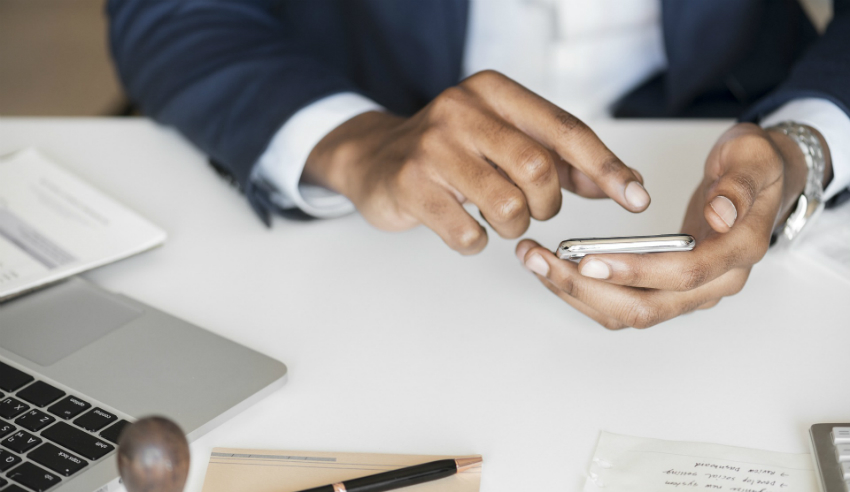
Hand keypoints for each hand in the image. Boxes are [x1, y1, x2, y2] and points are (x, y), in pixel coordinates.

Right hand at [303, 70, 649, 253]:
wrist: (374, 158)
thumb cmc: (450, 151)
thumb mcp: (504, 139)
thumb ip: (560, 158)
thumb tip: (619, 183)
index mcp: (493, 91)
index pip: (564, 130)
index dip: (606, 168)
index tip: (635, 198)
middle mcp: (461, 110)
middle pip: (538, 170)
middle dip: (546, 205)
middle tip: (532, 210)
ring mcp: (432, 148)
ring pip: (507, 207)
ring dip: (512, 227)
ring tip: (494, 218)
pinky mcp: (410, 185)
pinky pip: (468, 234)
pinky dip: (475, 242)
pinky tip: (463, 227)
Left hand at [516, 122, 831, 328]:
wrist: (760, 180)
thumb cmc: (754, 167)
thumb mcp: (752, 157)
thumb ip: (737, 185)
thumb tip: (720, 214)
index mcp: (738, 253)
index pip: (684, 275)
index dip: (636, 271)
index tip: (589, 260)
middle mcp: (715, 283)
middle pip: (646, 307)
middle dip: (587, 289)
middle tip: (541, 260)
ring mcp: (691, 292)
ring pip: (628, 313)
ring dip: (577, 293)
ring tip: (535, 261)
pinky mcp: (668, 289)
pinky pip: (623, 303)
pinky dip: (585, 291)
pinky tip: (554, 268)